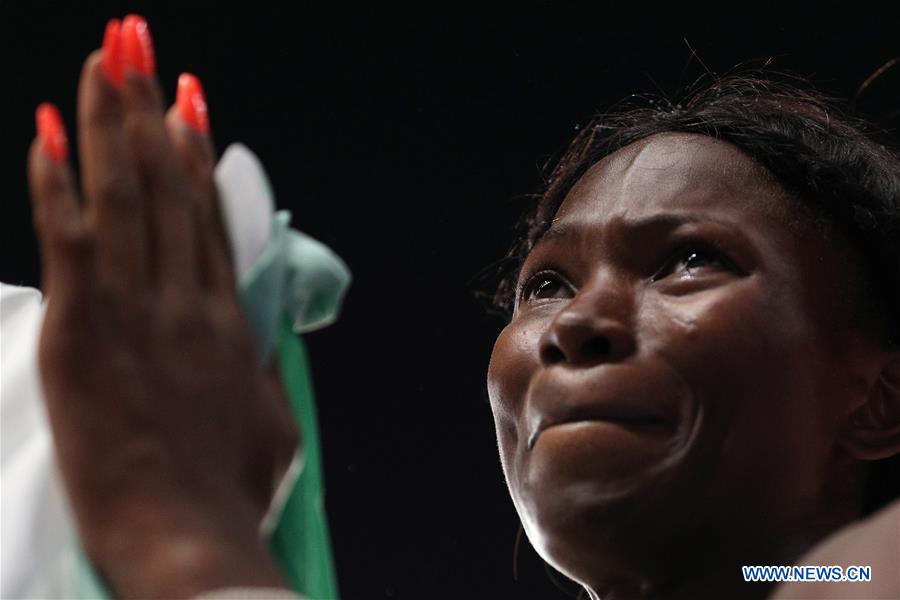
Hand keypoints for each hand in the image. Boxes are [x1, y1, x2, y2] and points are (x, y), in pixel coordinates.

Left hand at [28, 16, 296, 597]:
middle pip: (168, 185)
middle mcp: (190, 301)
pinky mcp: (86, 331)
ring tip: (102, 58)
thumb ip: (262, 366)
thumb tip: (262, 336)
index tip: (189, 99)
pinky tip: (43, 132)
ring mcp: (139, 311)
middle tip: (138, 42)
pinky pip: (71, 238)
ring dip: (108, 120)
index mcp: (230, 322)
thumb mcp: (271, 422)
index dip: (196, 150)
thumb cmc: (234, 491)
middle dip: (150, 105)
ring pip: (125, 195)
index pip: (209, 216)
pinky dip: (57, 182)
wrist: (192, 536)